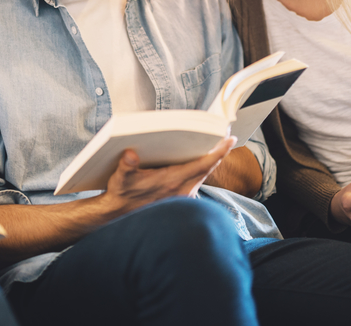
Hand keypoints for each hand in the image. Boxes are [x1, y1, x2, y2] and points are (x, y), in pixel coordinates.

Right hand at [101, 136, 235, 216]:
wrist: (120, 216)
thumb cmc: (122, 195)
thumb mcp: (120, 179)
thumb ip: (126, 166)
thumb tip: (130, 154)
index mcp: (172, 181)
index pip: (202, 165)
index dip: (218, 151)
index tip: (230, 138)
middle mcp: (182, 190)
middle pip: (207, 168)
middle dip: (218, 151)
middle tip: (226, 134)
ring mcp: (183, 196)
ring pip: (202, 175)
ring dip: (209, 161)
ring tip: (214, 143)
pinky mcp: (180, 199)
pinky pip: (196, 181)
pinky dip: (201, 169)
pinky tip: (197, 159)